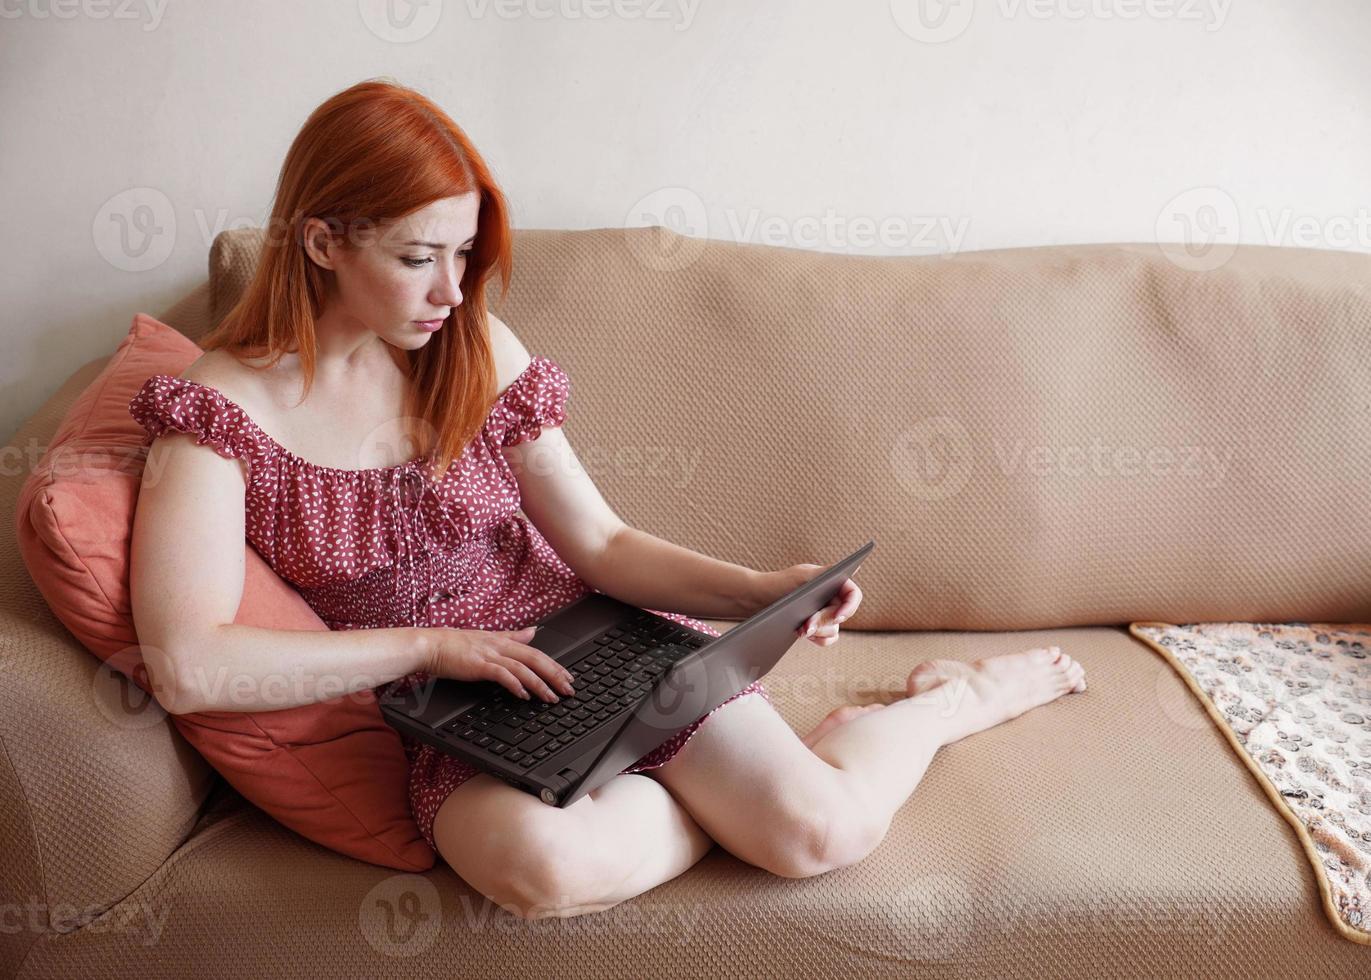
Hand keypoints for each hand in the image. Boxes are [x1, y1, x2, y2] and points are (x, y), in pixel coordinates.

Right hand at [426, 626, 575, 701]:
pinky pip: (501, 674)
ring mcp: (489, 655)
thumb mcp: (488, 637)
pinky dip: (515, 684)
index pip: (536, 653)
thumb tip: (532, 631)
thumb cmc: (455, 645)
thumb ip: (511, 636)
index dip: (555, 665)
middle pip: (535, 659)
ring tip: (551, 697)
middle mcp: (500, 646)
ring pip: (523, 668)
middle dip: (555, 675)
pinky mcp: (478, 665)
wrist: (430, 645)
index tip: (568, 678)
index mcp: (504, 640)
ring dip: (540, 684)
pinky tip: (524, 694)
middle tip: (569, 690)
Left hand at [761, 563, 863, 646]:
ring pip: (834, 629)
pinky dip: (817, 639)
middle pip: (841, 615)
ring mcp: (824, 613)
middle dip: (823, 622)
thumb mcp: (801, 575)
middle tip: (806, 626)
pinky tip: (803, 635)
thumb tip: (845, 569)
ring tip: (800, 630)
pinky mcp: (816, 627)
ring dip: (818, 632)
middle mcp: (831, 598)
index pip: (853, 594)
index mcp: (832, 582)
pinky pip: (827, 639)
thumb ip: (825, 573)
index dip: (850, 607)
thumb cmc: (779, 583)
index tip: (838, 617)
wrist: (758, 600)